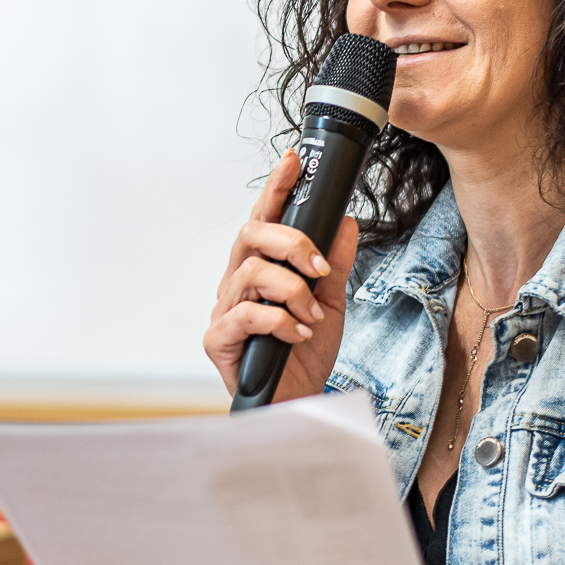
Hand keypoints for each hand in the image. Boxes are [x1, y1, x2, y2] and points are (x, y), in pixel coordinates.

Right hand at [203, 149, 360, 402]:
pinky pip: (246, 314)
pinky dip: (279, 321)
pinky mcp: (218, 339)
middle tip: (318, 266)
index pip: (264, 219)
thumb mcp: (331, 303)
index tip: (294, 162)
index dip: (276, 189)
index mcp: (261, 268)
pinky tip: (298, 334)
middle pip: (250, 235)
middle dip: (290, 242)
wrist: (299, 402)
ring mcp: (224, 310)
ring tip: (311, 315)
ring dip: (292, 290)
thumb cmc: (306, 355)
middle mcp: (236, 283)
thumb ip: (334, 264)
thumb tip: (346, 223)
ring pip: (251, 273)